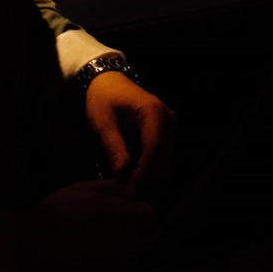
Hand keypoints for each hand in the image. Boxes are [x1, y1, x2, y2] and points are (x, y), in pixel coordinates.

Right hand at [14, 179, 156, 271]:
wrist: (36, 243)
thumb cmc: (65, 209)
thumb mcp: (90, 187)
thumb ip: (117, 189)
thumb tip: (132, 196)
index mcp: (128, 220)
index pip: (151, 217)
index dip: (139, 212)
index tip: (126, 211)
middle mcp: (128, 247)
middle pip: (145, 242)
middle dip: (135, 235)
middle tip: (113, 228)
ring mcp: (116, 269)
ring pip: (128, 259)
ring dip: (120, 251)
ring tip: (96, 243)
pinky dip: (105, 266)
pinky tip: (86, 258)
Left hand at [85, 71, 176, 196]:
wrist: (108, 82)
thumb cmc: (103, 98)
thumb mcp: (103, 123)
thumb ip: (114, 149)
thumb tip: (122, 177)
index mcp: (153, 112)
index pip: (154, 149)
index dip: (143, 172)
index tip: (128, 189)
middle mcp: (168, 119)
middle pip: (164, 159)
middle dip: (146, 177)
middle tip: (123, 188)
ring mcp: (169, 126)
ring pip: (166, 162)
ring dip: (148, 175)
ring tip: (125, 181)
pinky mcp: (165, 133)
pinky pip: (162, 157)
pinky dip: (149, 169)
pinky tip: (131, 171)